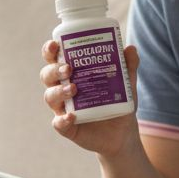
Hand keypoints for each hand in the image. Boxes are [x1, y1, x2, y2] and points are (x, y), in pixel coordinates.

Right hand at [40, 39, 140, 158]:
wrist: (123, 132)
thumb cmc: (118, 102)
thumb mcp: (126, 83)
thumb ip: (128, 66)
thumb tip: (131, 49)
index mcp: (71, 74)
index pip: (54, 59)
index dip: (50, 51)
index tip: (55, 44)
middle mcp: (62, 89)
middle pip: (47, 75)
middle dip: (54, 70)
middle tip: (68, 69)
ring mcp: (63, 109)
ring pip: (50, 97)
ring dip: (58, 91)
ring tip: (74, 88)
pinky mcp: (67, 127)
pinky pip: (58, 124)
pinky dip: (62, 120)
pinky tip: (71, 116)